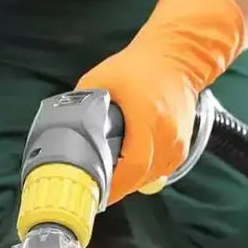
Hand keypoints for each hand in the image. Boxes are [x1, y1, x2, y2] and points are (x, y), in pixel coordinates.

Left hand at [76, 0, 246, 204]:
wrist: (177, 56)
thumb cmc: (138, 66)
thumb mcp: (101, 79)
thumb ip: (83, 105)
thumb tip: (64, 129)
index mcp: (147, 117)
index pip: (133, 166)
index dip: (114, 185)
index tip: (95, 191)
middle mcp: (167, 133)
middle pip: (141, 176)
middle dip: (117, 186)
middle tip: (95, 187)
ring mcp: (179, 141)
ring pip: (152, 177)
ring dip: (131, 181)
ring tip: (110, 177)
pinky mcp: (183, 145)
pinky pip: (162, 170)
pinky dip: (145, 173)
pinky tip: (130, 167)